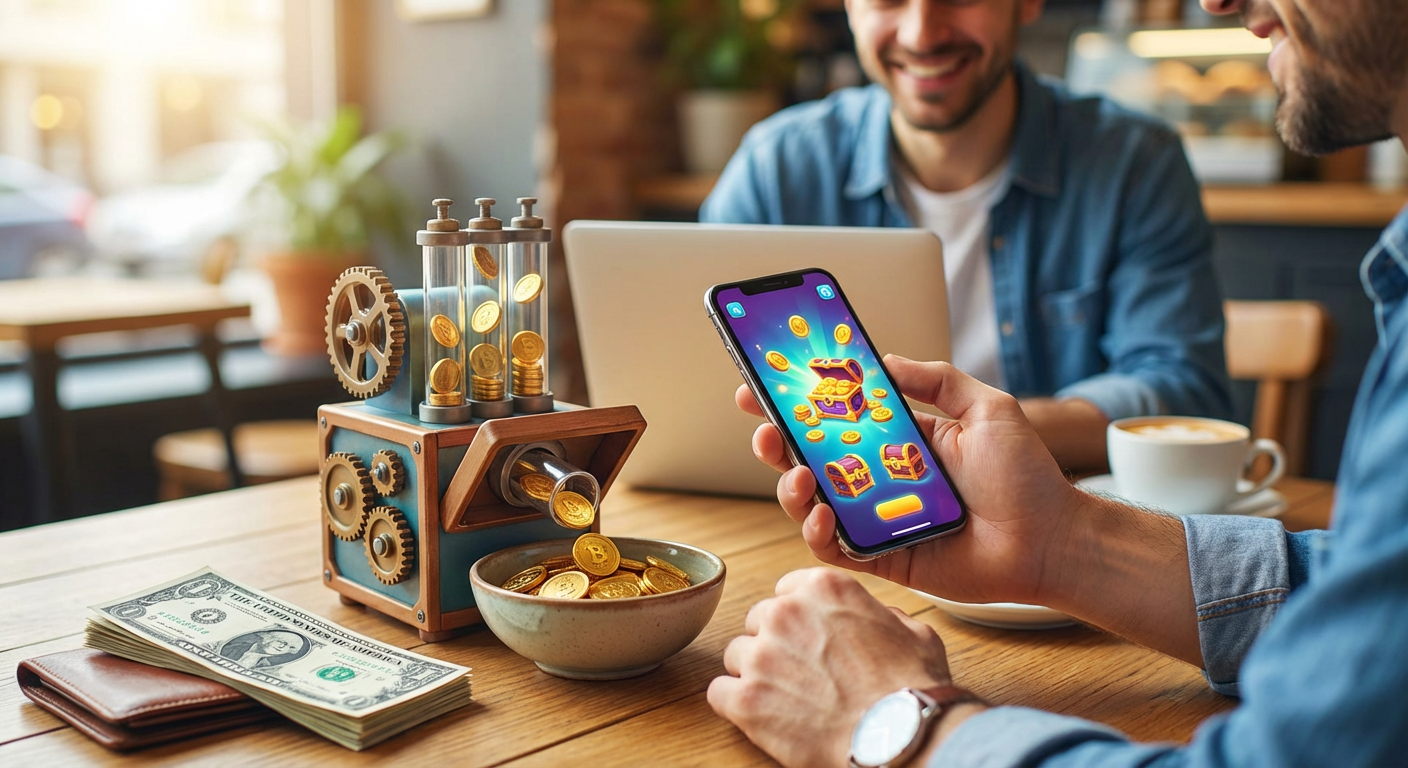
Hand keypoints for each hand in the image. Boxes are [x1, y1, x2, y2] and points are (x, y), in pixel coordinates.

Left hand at [708, 568, 967, 767]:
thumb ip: (879, 615)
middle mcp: (786, 613)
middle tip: (800, 674)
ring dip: (755, 674)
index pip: (786, 591)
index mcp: (823, 588)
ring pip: (737, 655)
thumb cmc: (912, 687)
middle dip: (774, 645)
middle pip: (758, 621)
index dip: (797, 618)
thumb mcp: (912, 631)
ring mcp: (761, 655)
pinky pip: (720, 692)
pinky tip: (762, 716)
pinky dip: (736, 705)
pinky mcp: (745, 698)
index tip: (808, 638)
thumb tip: (873, 618)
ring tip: (786, 700)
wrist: (900, 736)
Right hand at [735, 356, 1084, 604]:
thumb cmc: (1026, 477)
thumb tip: (883, 360)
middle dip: (777, 442)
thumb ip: (937, 380)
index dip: (795, 402)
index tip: (761, 384)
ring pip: (812, 504)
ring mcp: (877, 519)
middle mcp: (879, 478)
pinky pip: (835, 548)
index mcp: (898, 441)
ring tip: (799, 475)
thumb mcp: (987, 409)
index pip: (835, 418)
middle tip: (763, 429)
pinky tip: (821, 518)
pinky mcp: (882, 558)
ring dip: (791, 487)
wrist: (1051, 540)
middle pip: (810, 458)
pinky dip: (817, 533)